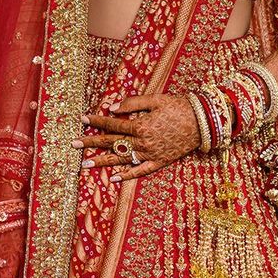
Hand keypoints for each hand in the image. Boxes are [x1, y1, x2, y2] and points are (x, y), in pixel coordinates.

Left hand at [73, 94, 199, 181]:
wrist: (204, 121)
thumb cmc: (180, 106)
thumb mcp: (156, 99)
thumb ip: (133, 103)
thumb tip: (112, 107)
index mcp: (140, 125)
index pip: (112, 123)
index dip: (97, 121)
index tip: (82, 119)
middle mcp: (143, 142)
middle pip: (112, 142)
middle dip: (91, 143)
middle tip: (73, 145)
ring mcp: (151, 154)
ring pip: (122, 159)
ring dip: (102, 161)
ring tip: (85, 164)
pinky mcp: (160, 161)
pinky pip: (141, 171)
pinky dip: (127, 175)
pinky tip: (114, 179)